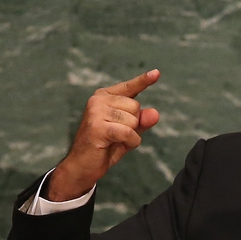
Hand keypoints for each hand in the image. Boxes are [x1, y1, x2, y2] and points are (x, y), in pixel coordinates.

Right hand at [47, 69, 160, 200]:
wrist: (83, 166)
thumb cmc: (106, 147)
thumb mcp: (129, 132)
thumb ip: (142, 121)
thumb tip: (155, 113)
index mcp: (104, 97)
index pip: (129, 88)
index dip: (144, 81)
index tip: (157, 72)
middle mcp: (98, 100)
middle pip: (136, 107)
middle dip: (134, 125)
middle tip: (116, 135)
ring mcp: (96, 111)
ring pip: (133, 120)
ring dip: (130, 135)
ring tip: (113, 140)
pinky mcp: (97, 126)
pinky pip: (129, 132)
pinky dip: (130, 142)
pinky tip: (116, 145)